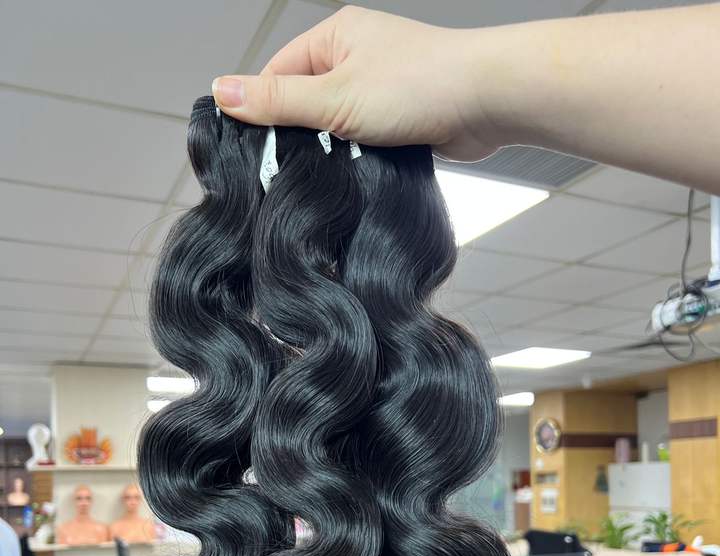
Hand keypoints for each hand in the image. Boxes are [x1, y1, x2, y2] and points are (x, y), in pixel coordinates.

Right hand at [212, 6, 502, 161]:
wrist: (488, 102)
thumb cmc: (420, 85)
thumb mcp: (335, 97)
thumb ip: (278, 101)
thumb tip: (222, 91)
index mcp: (335, 36)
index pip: (278, 74)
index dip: (264, 112)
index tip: (254, 149)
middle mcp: (356, 57)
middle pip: (306, 103)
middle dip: (302, 135)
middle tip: (295, 168)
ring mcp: (381, 89)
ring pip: (336, 127)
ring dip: (334, 151)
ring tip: (333, 169)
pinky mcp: (401, 119)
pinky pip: (364, 142)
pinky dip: (359, 159)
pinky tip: (357, 173)